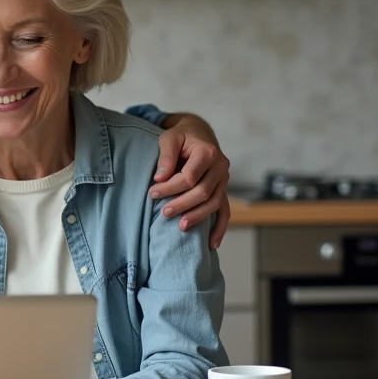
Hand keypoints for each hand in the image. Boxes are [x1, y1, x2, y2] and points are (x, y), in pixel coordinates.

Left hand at [149, 115, 230, 249]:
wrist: (198, 134)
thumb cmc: (181, 137)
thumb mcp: (169, 138)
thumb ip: (165, 156)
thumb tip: (159, 177)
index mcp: (208, 152)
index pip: (190, 177)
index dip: (170, 187)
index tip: (152, 193)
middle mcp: (221, 167)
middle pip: (203, 192)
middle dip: (182, 204)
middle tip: (164, 212)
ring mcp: (224, 180)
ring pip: (214, 204)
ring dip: (197, 217)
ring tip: (180, 226)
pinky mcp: (223, 190)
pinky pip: (225, 211)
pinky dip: (220, 228)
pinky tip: (211, 244)